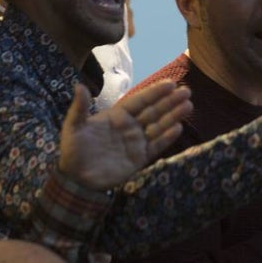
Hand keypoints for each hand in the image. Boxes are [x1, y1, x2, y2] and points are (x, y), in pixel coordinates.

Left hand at [57, 81, 192, 189]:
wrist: (76, 179)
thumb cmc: (73, 150)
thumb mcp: (73, 127)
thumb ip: (79, 108)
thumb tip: (79, 85)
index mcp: (117, 116)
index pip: (139, 101)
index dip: (154, 92)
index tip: (170, 83)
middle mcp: (130, 126)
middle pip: (154, 111)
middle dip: (170, 101)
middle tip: (186, 91)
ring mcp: (137, 142)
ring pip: (159, 126)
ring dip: (173, 116)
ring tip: (188, 106)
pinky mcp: (140, 158)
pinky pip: (156, 146)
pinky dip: (167, 137)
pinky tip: (178, 128)